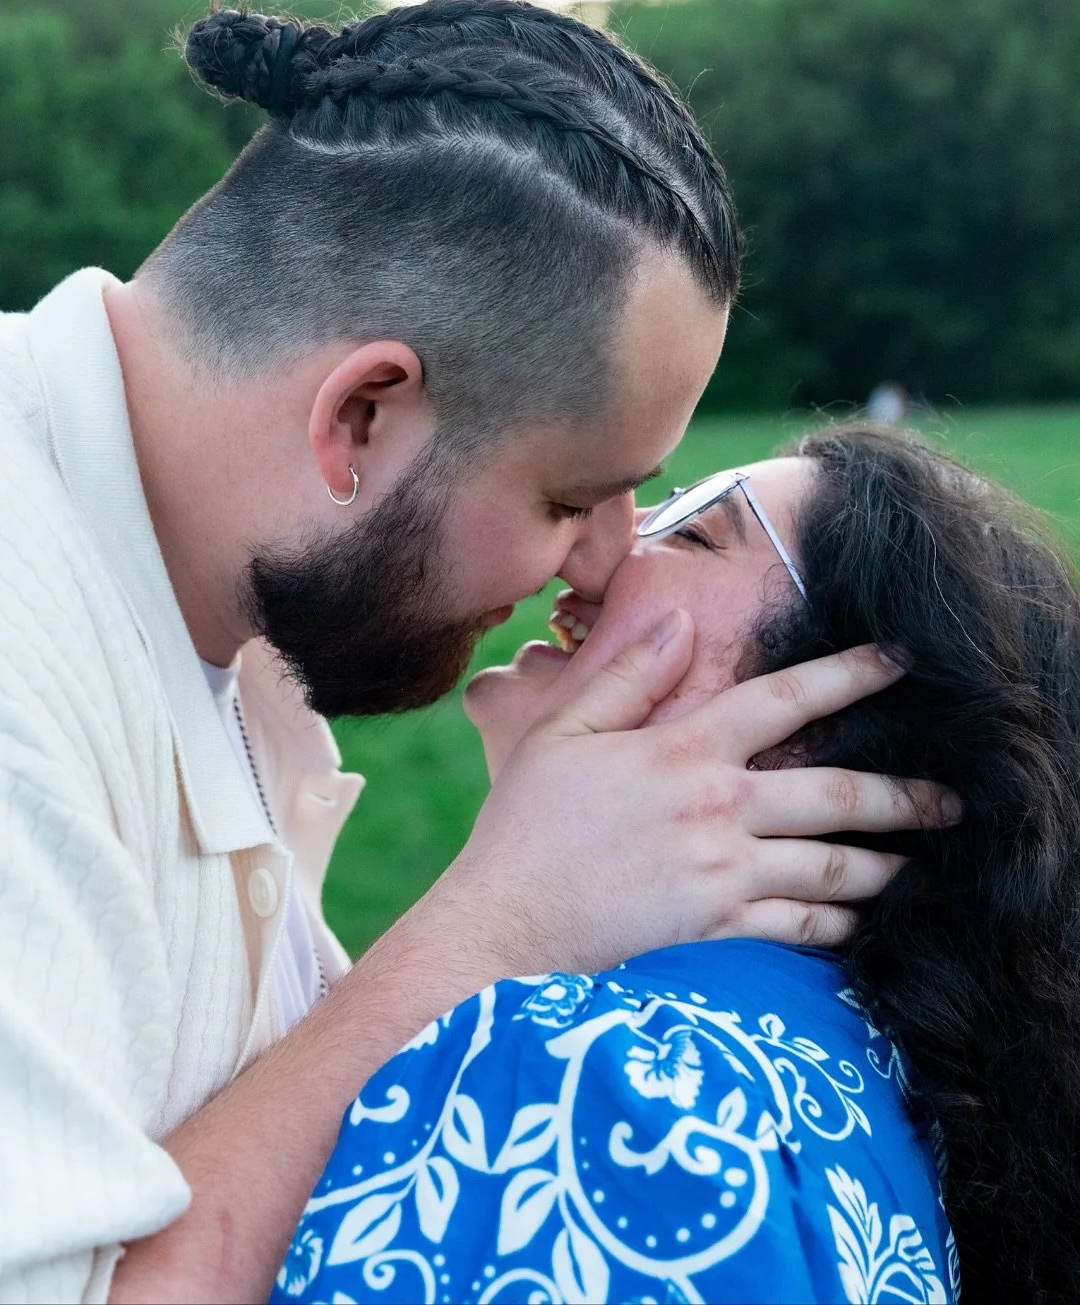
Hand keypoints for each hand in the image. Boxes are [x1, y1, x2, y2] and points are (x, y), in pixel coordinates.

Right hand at [443, 609, 957, 973]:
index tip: (899, 659)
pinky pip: (798, 929)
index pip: (783, 700)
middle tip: (951, 798)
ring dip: (885, 863)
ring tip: (921, 860)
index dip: (848, 673)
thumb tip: (680, 622)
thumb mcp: (563, 732)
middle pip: (835, 794)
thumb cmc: (526, 826)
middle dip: (903, 794)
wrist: (505, 923)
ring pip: (830, 866)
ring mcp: (722, 875)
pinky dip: (836, 924)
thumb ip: (627, 676)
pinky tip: (859, 921)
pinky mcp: (716, 931)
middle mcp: (717, 809)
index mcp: (683, 751)